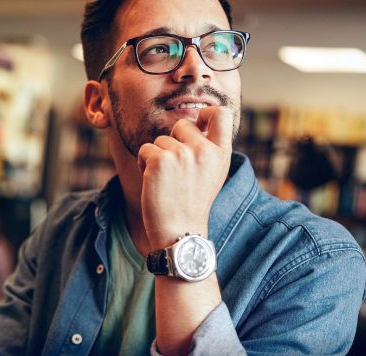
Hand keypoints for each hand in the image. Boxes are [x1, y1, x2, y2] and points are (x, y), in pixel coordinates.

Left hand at [137, 106, 232, 248]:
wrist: (179, 232)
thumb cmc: (191, 204)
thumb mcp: (211, 174)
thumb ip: (207, 149)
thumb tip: (194, 124)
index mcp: (221, 154)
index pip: (222, 114)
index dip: (207, 112)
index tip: (198, 123)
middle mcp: (203, 150)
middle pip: (182, 124)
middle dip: (173, 141)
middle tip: (175, 169)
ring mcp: (181, 154)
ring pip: (160, 140)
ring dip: (157, 157)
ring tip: (166, 181)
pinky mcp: (159, 160)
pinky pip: (145, 150)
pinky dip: (143, 163)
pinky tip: (152, 182)